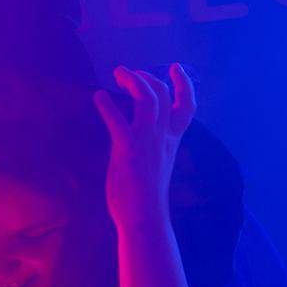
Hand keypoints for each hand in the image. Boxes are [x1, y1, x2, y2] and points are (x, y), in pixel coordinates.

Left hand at [94, 63, 195, 230]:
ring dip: (133, 81)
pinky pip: (118, 122)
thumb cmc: (147, 196)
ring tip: (118, 73)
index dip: (185, 85)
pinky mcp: (128, 151)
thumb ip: (155, 148)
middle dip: (147, 77)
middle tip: (130, 72)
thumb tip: (144, 139)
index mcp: (171, 141)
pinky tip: (99, 97)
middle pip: (163, 95)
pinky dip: (107, 106)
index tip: (176, 68)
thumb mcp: (158, 165)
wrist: (145, 218)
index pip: (187, 107)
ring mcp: (146, 142)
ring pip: (147, 100)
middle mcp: (162, 138)